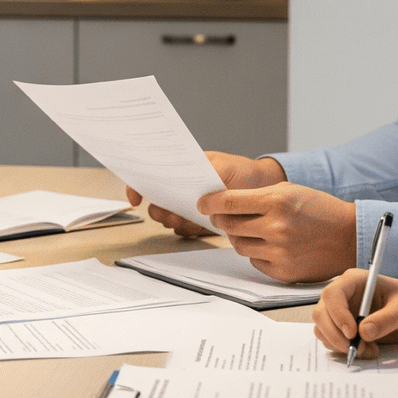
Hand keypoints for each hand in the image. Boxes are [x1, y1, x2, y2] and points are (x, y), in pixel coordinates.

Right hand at [127, 151, 285, 237]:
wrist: (261, 187)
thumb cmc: (240, 171)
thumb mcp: (223, 166)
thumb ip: (204, 173)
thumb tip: (186, 185)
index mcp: (180, 169)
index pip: (149, 175)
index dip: (137, 187)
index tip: (136, 199)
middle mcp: (180, 189)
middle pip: (156, 203)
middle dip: (161, 211)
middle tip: (173, 213)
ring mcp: (188, 206)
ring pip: (169, 219)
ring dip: (176, 222)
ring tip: (190, 219)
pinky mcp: (198, 222)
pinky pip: (185, 230)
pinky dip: (190, 230)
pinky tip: (201, 226)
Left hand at [198, 183, 356, 282]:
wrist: (348, 236)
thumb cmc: (318, 210)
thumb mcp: (289, 191)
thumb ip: (256, 196)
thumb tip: (223, 203)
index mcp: (276, 202)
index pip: (228, 203)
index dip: (209, 203)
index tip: (201, 203)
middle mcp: (276, 228)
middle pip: (229, 225)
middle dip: (222, 220)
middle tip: (223, 216)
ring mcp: (279, 252)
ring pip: (239, 245)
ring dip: (239, 237)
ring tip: (253, 229)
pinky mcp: (282, 271)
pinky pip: (254, 262)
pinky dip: (256, 253)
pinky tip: (268, 244)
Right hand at [312, 271, 397, 360]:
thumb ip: (386, 319)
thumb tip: (364, 332)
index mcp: (353, 281)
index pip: (332, 295)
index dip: (337, 314)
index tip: (352, 333)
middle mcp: (342, 296)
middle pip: (321, 314)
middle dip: (335, 335)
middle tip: (356, 349)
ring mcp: (340, 312)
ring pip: (323, 330)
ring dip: (340, 345)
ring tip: (368, 349)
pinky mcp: (342, 328)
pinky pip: (332, 340)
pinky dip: (345, 350)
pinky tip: (367, 349)